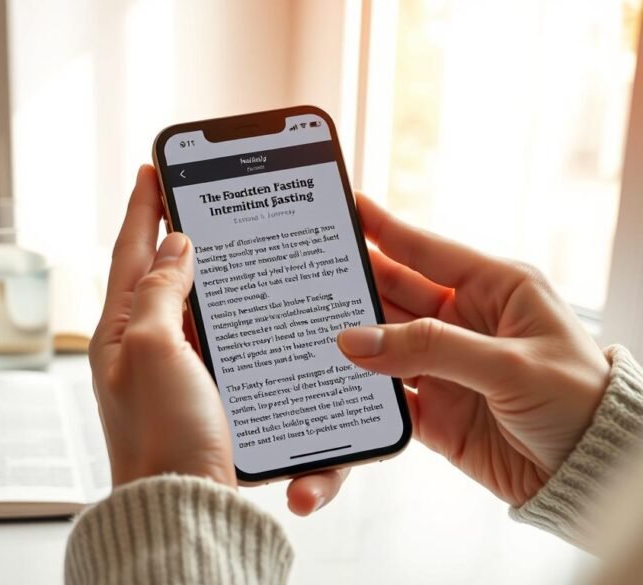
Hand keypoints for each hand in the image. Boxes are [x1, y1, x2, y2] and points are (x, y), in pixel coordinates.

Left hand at [91, 165, 346, 513]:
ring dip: (201, 272)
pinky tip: (239, 309)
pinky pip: (210, 342)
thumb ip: (161, 292)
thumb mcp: (155, 349)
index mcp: (121, 333)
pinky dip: (223, 316)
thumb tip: (173, 245)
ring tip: (218, 240)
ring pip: (187, 307)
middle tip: (188, 195)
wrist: (188, 508)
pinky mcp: (200, 398)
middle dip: (170, 233)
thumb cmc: (163, 436)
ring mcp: (171, 375)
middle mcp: (142, 350)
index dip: (143, 208)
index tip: (150, 168)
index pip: (130, 253)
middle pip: (156, 276)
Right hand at [315, 194, 609, 506]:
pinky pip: (384, 395)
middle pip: (394, 294)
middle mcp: (465, 322)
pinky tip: (327, 378)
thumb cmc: (577, 403)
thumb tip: (354, 340)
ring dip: (348, 338)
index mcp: (496, 289)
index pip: (426, 251)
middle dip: (353, 283)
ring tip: (304, 322)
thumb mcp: (509, 366)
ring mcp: (445, 367)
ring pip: (383, 344)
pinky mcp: (433, 411)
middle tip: (307, 270)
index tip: (345, 205)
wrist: (590, 478)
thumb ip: (430, 348)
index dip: (384, 228)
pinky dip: (357, 390)